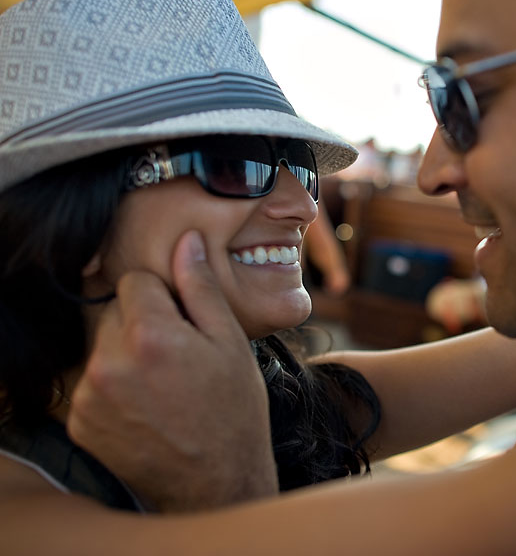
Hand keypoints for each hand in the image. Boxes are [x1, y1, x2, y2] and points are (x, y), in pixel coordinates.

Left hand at [67, 230, 278, 511]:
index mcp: (148, 334)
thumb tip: (187, 240)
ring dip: (125, 353)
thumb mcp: (229, 341)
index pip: (134, 281)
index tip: (184, 323)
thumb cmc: (232, 408)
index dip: (164, 297)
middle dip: (141, 322)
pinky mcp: (79, 421)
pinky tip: (146, 405)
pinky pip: (91, 381)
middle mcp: (108, 362)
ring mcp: (89, 396)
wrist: (216, 480)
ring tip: (163, 383)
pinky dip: (113, 386)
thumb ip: (201, 287)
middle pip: (113, 312)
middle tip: (177, 355)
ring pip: (101, 346)